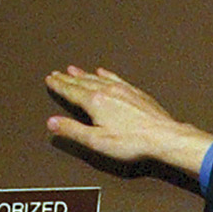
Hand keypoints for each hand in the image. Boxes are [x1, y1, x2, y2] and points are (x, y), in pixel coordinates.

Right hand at [44, 67, 212, 175]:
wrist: (162, 136)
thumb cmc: (132, 141)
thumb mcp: (96, 141)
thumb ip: (72, 130)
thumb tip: (52, 122)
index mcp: (95, 102)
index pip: (71, 91)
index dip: (59, 86)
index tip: (50, 80)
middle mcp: (108, 91)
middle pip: (82, 82)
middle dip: (67, 78)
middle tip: (56, 73)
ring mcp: (122, 90)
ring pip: (97, 78)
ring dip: (83, 74)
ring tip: (73, 70)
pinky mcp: (135, 92)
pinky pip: (115, 78)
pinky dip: (106, 74)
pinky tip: (103, 72)